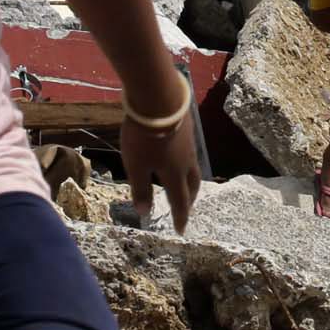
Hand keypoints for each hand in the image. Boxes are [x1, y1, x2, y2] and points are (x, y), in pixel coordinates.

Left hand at [120, 113, 199, 232]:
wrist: (159, 99)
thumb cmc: (144, 136)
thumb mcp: (136, 165)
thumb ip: (141, 188)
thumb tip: (145, 212)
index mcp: (174, 174)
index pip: (179, 201)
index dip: (180, 216)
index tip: (181, 230)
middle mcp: (186, 162)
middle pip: (192, 186)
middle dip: (189, 200)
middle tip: (185, 208)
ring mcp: (189, 145)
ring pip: (194, 169)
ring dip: (190, 182)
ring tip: (184, 185)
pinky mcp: (188, 131)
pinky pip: (191, 155)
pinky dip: (187, 165)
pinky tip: (179, 159)